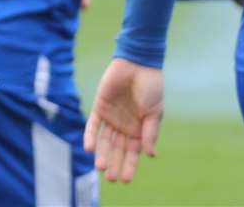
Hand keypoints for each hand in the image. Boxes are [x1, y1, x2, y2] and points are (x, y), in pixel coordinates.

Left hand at [84, 58, 163, 183]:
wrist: (138, 63)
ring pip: (104, 140)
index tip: (125, 179)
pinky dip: (90, 136)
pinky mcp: (100, 107)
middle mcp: (124, 126)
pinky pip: (93, 125)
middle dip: (114, 163)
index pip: (132, 153)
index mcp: (139, 130)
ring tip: (100, 167)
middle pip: (117, 149)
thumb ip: (150, 133)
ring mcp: (111, 117)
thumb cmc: (151, 87)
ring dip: (102, 154)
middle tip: (111, 178)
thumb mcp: (154, 112)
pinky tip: (89, 148)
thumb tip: (150, 155)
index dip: (129, 166)